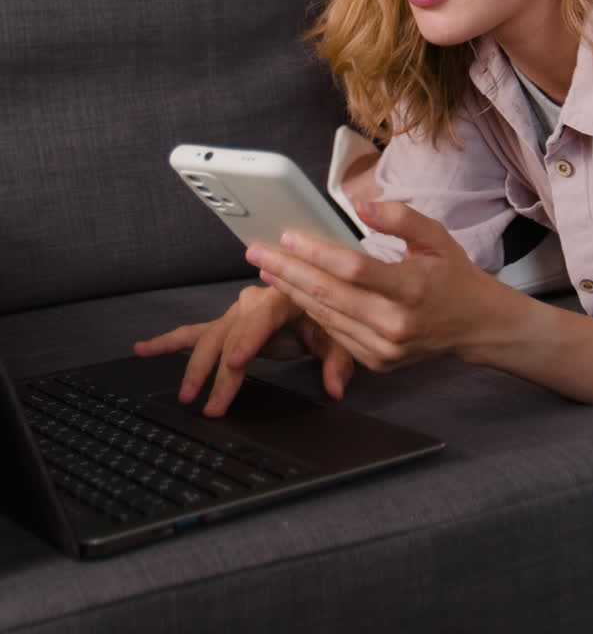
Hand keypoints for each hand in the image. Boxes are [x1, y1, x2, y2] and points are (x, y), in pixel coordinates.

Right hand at [134, 283, 353, 416]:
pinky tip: (143, 349)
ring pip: (210, 336)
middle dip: (218, 370)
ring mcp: (238, 311)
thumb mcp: (341, 337)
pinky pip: (196, 331)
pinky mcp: (228, 323)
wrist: (323, 296)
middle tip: (210, 404)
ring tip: (185, 394)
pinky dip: (169, 341)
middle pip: (230, 334)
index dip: (247, 341)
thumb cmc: (331, 315)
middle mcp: (255, 300)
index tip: (235, 364)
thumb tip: (335, 389)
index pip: (261, 318)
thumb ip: (338, 361)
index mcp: (284, 296)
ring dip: (194, 366)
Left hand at [244, 198, 515, 373]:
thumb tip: (360, 206)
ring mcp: (385, 349)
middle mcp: (396, 323)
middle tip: (256, 252)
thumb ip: (400, 217)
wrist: (475, 325)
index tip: (287, 236)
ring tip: (266, 269)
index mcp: (412, 288)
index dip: (316, 253)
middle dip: (287, 272)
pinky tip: (294, 292)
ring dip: (292, 292)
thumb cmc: (452, 274)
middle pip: (329, 295)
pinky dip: (312, 312)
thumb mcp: (436, 236)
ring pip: (326, 317)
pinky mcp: (377, 362)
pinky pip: (335, 333)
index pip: (353, 269)